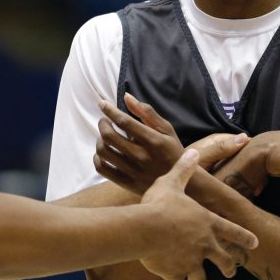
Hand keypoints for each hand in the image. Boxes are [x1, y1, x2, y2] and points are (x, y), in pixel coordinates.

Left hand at [94, 92, 248, 194]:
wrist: (180, 182)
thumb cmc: (172, 150)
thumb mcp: (166, 129)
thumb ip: (146, 112)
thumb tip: (126, 97)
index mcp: (153, 141)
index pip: (124, 122)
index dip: (109, 110)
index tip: (102, 103)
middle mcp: (141, 156)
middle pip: (109, 136)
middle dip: (103, 123)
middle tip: (105, 120)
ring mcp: (133, 171)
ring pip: (103, 151)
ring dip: (99, 139)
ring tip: (106, 136)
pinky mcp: (126, 182)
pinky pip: (102, 168)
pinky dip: (98, 157)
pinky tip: (104, 152)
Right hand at [140, 148, 258, 279]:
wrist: (147, 228)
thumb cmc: (161, 203)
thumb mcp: (172, 182)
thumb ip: (184, 169)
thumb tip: (193, 152)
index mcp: (207, 223)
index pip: (233, 231)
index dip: (245, 237)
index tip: (255, 243)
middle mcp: (204, 245)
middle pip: (224, 261)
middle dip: (228, 267)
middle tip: (230, 270)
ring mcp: (191, 262)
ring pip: (201, 279)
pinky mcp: (175, 273)